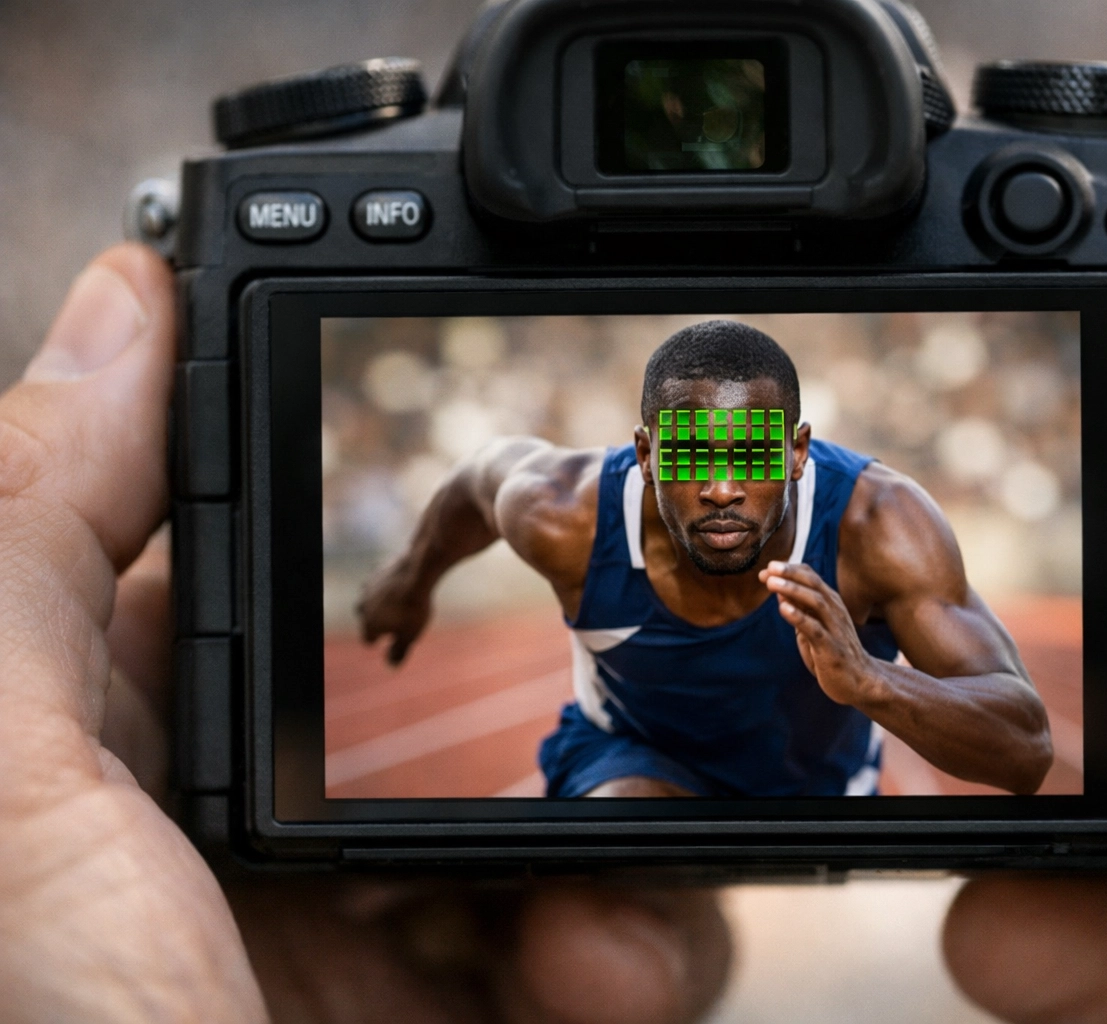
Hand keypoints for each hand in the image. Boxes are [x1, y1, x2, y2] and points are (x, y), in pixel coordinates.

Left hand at [0, 244, 729, 1021]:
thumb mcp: (5, 795)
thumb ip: (37, 531)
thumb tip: (124, 294)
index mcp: (131, 765)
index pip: (295, 593)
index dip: (403, 539)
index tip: (509, 498)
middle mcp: (259, 852)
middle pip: (467, 712)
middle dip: (568, 713)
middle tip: (631, 696)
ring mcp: (382, 955)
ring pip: (570, 832)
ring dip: (626, 858)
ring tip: (590, 931)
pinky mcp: (483, 1023)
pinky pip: (620, 954)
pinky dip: (644, 960)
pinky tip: (597, 985)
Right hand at [358, 554, 432, 664]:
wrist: (416, 573)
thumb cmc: (414, 608)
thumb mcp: (411, 635)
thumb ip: (400, 651)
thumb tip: (392, 665)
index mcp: (369, 625)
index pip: (368, 640)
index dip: (381, 640)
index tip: (395, 637)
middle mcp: (363, 607)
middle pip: (366, 618)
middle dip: (378, 620)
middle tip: (398, 619)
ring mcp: (368, 587)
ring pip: (371, 598)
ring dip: (381, 601)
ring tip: (399, 601)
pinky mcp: (377, 570)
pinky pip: (380, 580)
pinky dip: (387, 584)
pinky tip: (402, 583)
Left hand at [761, 560, 875, 702]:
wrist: (859, 681)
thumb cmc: (833, 652)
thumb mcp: (813, 628)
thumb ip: (799, 611)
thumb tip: (779, 592)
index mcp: (831, 603)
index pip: (811, 577)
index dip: (789, 571)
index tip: (766, 570)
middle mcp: (835, 610)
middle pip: (814, 584)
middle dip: (791, 573)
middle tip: (770, 566)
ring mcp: (835, 628)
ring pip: (816, 602)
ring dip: (793, 590)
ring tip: (772, 583)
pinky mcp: (832, 648)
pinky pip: (815, 629)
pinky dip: (799, 617)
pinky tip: (784, 609)